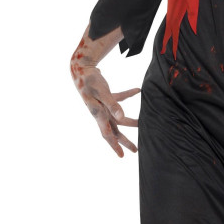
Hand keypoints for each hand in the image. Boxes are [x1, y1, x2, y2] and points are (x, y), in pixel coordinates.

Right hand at [70, 25, 140, 157]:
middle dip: (124, 141)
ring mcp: (103, 105)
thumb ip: (112, 104)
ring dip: (130, 121)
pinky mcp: (106, 96)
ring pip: (118, 118)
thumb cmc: (89, 81)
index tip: (122, 156)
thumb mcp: (102, 92)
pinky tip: (137, 91)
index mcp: (99, 115)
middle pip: (115, 131)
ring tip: (142, 123)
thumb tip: (121, 117)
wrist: (80, 68)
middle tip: (135, 150)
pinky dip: (128, 95)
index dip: (114, 146)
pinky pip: (118, 99)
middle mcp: (101, 113)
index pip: (108, 135)